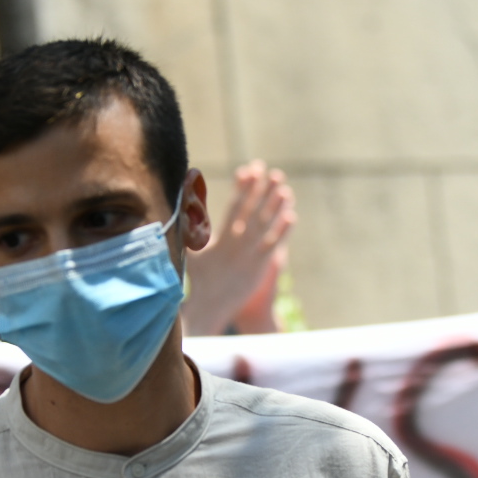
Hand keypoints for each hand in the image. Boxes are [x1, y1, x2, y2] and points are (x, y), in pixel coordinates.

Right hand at [182, 162, 295, 336]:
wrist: (207, 307)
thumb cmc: (199, 281)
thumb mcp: (193, 253)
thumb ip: (191, 232)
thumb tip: (185, 211)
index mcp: (221, 238)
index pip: (234, 207)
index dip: (243, 187)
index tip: (250, 170)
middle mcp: (235, 243)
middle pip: (251, 211)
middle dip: (261, 191)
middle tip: (271, 172)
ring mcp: (248, 255)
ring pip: (264, 226)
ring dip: (275, 206)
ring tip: (285, 189)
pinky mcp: (258, 267)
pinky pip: (273, 245)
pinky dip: (282, 231)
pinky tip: (292, 216)